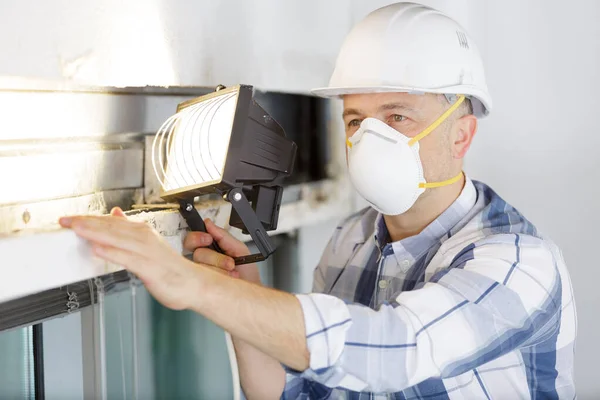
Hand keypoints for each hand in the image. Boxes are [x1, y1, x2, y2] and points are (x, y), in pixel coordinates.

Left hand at [59, 207, 204, 309]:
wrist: (193, 284)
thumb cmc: (170, 267)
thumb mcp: (148, 243)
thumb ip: (129, 229)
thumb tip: (115, 213)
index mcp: (142, 232)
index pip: (111, 221)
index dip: (89, 219)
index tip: (70, 219)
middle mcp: (144, 238)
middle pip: (111, 227)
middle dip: (87, 223)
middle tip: (66, 221)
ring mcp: (147, 252)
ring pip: (117, 239)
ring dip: (96, 232)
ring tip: (77, 229)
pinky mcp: (149, 268)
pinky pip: (128, 258)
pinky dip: (113, 252)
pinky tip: (98, 249)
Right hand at [183, 219, 261, 283]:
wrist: (251, 291)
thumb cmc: (246, 273)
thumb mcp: (239, 249)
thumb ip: (223, 236)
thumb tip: (209, 223)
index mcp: (209, 250)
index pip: (193, 240)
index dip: (197, 237)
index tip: (208, 238)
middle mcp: (202, 262)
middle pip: (193, 252)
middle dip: (211, 255)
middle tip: (227, 261)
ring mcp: (201, 274)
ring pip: (200, 264)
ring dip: (220, 266)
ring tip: (232, 270)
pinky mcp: (201, 286)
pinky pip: (202, 276)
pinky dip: (219, 275)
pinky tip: (227, 278)